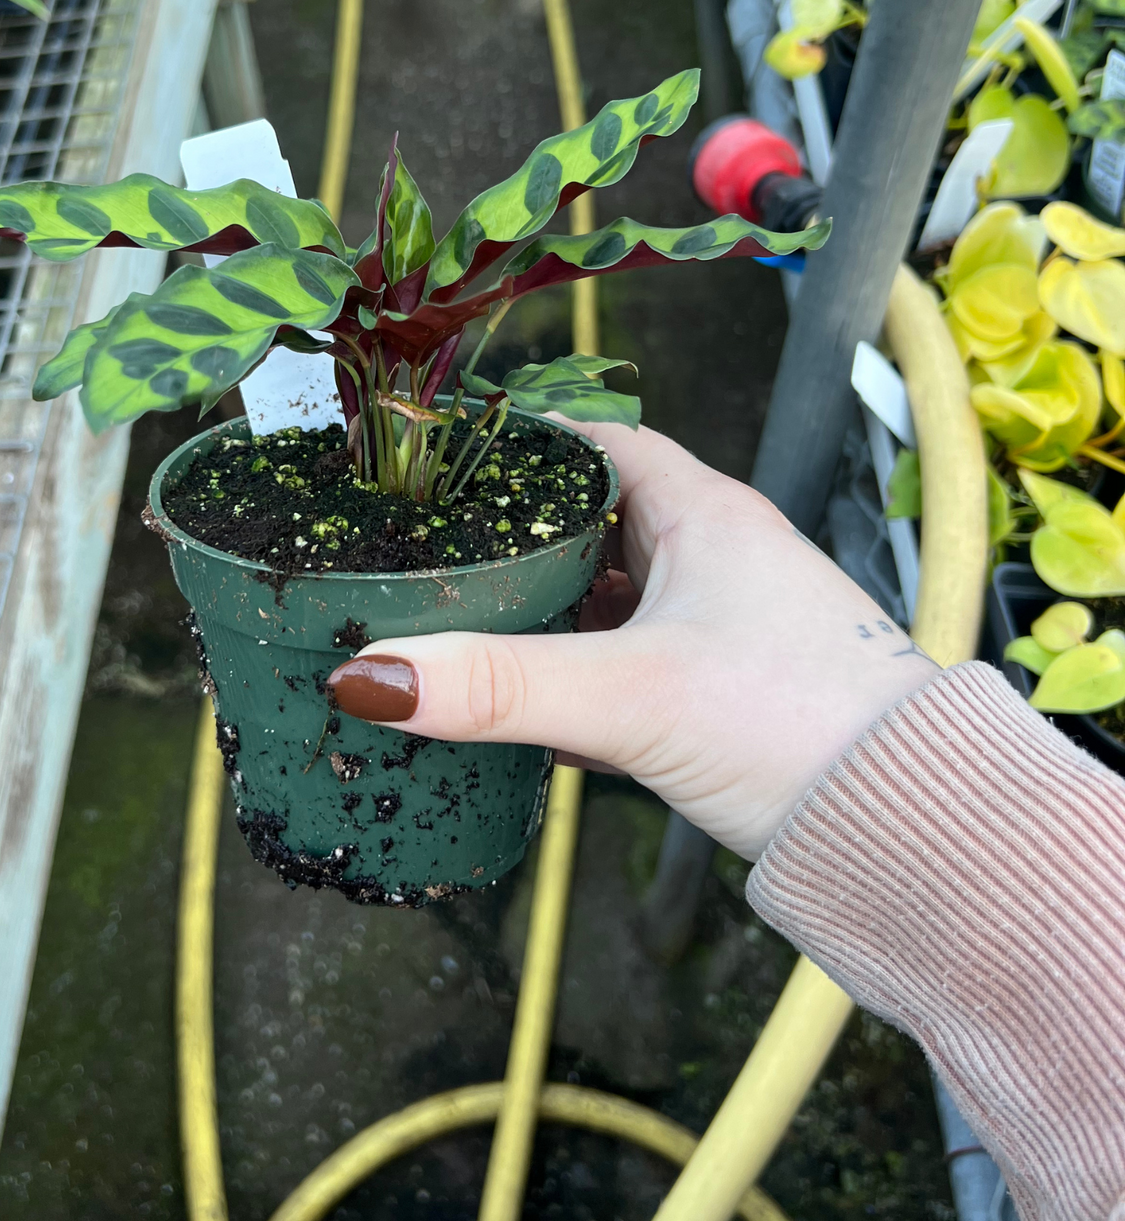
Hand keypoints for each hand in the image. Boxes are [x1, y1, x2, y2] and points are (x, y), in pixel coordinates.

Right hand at [327, 422, 938, 859]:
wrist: (905, 831)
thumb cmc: (794, 725)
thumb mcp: (627, 695)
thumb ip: (497, 688)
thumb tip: (370, 676)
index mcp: (703, 515)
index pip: (598, 446)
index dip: (524, 445)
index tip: (449, 461)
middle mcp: (714, 558)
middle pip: (593, 524)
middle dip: (517, 540)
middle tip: (433, 553)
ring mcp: (719, 626)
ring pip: (608, 600)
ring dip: (545, 615)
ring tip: (460, 625)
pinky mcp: (720, 691)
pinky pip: (626, 663)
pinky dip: (575, 675)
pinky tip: (524, 706)